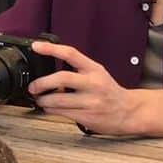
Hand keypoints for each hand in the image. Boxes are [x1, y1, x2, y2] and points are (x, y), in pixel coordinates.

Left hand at [28, 41, 155, 135]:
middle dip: (42, 83)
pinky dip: (50, 110)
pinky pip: (62, 113)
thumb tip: (49, 73)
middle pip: (62, 78)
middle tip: (33, 87)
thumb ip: (77, 71)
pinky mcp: (87, 116)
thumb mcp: (97, 74)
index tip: (36, 46)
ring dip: (43, 100)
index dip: (51, 49)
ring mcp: (90, 101)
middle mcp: (93, 83)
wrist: (129, 112)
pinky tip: (49, 108)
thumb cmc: (109, 92)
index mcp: (94, 69)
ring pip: (58, 100)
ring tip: (39, 99)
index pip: (71, 53)